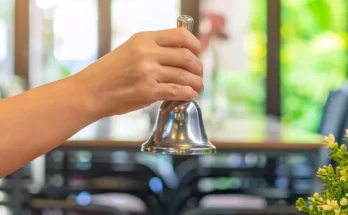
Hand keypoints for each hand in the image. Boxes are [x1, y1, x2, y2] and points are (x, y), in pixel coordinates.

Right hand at [75, 28, 202, 116]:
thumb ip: (154, 49)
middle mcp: (147, 53)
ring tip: (198, 87)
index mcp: (143, 38)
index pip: (180, 35)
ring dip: (196, 82)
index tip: (198, 53)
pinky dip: (187, 93)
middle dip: (198, 67)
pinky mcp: (147, 91)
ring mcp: (147, 72)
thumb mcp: (130, 49)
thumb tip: (181, 53)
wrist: (90, 91)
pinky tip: (190, 95)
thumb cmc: (110, 72)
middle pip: (187, 57)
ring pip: (184, 75)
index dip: (195, 45)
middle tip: (199, 74)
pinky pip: (176, 91)